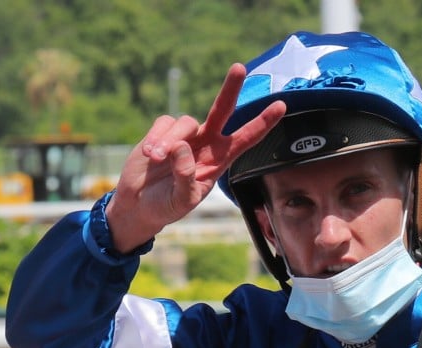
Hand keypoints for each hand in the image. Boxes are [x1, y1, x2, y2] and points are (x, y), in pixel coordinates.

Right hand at [105, 63, 284, 251]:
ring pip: (186, 122)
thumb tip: (182, 148)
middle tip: (239, 68)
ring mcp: (186, 136)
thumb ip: (185, 177)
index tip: (282, 106)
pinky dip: (157, 137)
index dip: (263, 123)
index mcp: (220, 161)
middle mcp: (207, 143)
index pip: (246, 139)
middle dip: (231, 88)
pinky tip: (149, 155)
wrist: (140, 203)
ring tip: (156, 159)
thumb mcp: (181, 200)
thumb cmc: (167, 206)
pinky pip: (164, 123)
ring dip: (169, 141)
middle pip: (222, 109)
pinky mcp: (163, 131)